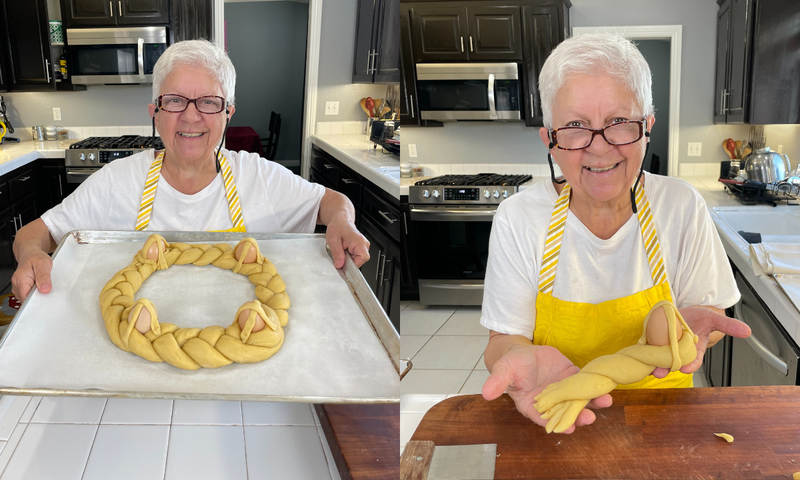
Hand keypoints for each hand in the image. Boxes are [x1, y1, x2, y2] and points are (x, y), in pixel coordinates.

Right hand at [11, 249, 52, 301]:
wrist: (31, 254)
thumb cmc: (36, 257)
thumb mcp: (43, 264)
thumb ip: (44, 277)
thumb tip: (45, 289)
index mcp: (21, 279)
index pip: (25, 298)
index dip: (35, 300)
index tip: (44, 297)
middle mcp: (17, 284)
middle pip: (26, 299)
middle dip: (37, 298)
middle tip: (46, 289)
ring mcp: (18, 286)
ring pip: (27, 298)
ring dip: (36, 295)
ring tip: (42, 285)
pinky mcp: (22, 287)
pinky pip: (28, 295)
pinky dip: (35, 293)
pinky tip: (39, 286)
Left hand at [325, 218, 369, 267]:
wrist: (341, 221)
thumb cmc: (337, 227)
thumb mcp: (333, 239)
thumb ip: (337, 253)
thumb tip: (339, 265)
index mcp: (358, 240)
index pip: (362, 259)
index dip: (352, 264)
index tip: (343, 264)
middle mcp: (364, 243)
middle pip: (360, 261)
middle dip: (349, 261)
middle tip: (340, 254)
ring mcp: (364, 246)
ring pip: (358, 260)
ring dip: (349, 259)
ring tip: (342, 250)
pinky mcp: (362, 248)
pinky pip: (357, 258)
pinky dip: (350, 257)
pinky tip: (345, 251)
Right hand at [482, 345, 612, 432]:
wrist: (521, 352)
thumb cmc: (511, 364)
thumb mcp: (502, 371)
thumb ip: (497, 382)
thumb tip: (485, 393)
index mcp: (532, 405)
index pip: (544, 418)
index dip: (556, 423)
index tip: (568, 428)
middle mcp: (550, 402)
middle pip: (565, 412)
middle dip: (578, 416)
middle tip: (590, 417)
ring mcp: (563, 390)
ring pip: (578, 399)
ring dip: (592, 402)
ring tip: (605, 401)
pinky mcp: (571, 376)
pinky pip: (584, 383)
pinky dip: (594, 385)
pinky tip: (606, 385)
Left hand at [652, 306, 750, 377]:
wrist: (682, 311)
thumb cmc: (698, 317)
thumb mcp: (713, 319)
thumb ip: (728, 326)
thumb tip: (747, 331)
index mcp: (694, 350)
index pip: (694, 362)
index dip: (691, 366)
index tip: (687, 369)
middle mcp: (679, 351)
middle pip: (673, 363)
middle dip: (666, 368)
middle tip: (660, 372)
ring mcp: (665, 347)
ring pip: (659, 359)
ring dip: (653, 364)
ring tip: (650, 368)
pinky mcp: (653, 341)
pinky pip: (648, 349)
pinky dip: (644, 352)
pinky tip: (640, 353)